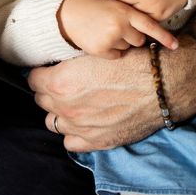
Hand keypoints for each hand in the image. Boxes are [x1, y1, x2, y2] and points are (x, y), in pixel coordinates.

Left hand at [28, 32, 195, 151]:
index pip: (33, 80)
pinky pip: (70, 142)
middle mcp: (66, 108)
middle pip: (41, 100)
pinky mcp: (98, 142)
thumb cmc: (131, 61)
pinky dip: (73, 133)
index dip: (41, 73)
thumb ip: (69, 63)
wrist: (162, 83)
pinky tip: (83, 121)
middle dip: (48, 91)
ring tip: (72, 103)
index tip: (48, 71)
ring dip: (59, 112)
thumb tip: (57, 63)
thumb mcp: (94, 52)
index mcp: (61, 82)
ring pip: (52, 122)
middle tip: (62, 84)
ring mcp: (81, 128)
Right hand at [58, 0, 178, 57]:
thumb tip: (144, 34)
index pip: (150, 26)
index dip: (164, 37)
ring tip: (104, 30)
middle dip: (132, 36)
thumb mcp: (113, 4)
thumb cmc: (92, 7)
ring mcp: (110, 38)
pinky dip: (110, 50)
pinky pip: (116, 55)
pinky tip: (99, 39)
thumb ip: (129, 16)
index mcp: (125, 11)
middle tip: (116, 27)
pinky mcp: (101, 49)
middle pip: (140, 40)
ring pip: (127, 48)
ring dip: (120, 42)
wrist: (67, 13)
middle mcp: (120, 25)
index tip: (176, 46)